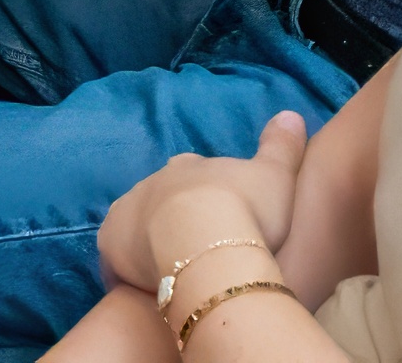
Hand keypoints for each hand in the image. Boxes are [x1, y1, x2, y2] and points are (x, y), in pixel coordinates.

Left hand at [99, 110, 306, 292]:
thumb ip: (281, 146)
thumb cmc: (246, 209)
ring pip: (137, 224)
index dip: (206, 195)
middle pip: (163, 199)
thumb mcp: (276, 175)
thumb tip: (291, 114)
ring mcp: (127, 211)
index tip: (220, 214)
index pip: (193, 176)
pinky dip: (128, 271)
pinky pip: (116, 260)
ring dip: (150, 242)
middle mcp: (152, 183)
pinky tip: (144, 288)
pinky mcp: (110, 244)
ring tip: (173, 269)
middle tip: (199, 247)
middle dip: (176, 217)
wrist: (207, 241)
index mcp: (189, 168)